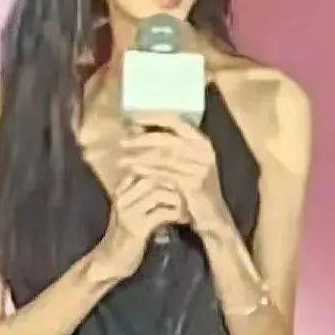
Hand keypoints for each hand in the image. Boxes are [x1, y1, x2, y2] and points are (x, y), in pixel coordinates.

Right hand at [95, 173, 185, 281]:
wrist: (110, 261)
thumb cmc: (125, 237)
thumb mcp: (132, 212)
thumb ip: (145, 198)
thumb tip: (174, 185)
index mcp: (120, 192)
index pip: (144, 170)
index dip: (166, 174)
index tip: (182, 183)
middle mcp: (122, 199)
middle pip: (153, 179)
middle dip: (174, 187)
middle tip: (188, 198)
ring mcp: (127, 212)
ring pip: (158, 194)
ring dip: (178, 201)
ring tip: (187, 210)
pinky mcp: (136, 227)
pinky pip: (162, 213)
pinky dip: (177, 215)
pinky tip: (184, 220)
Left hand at [120, 113, 229, 237]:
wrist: (213, 215)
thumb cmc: (195, 188)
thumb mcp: (188, 163)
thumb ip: (171, 148)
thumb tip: (138, 131)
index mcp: (202, 142)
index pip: (175, 121)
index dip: (153, 118)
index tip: (133, 121)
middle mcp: (203, 152)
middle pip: (167, 139)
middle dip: (142, 140)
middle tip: (122, 143)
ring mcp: (200, 167)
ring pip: (163, 157)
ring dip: (140, 158)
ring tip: (122, 160)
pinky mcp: (193, 183)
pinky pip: (165, 174)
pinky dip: (148, 171)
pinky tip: (134, 171)